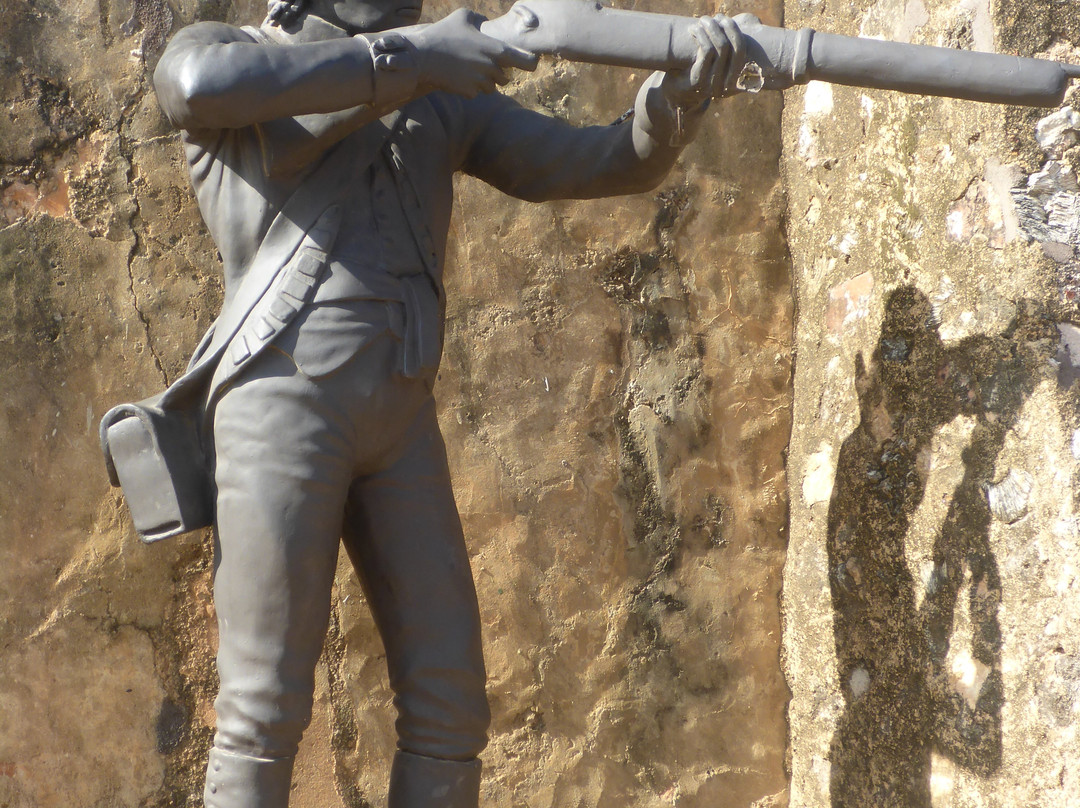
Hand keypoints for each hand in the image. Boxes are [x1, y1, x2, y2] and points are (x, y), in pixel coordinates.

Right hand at [410, 8, 538, 97]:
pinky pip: (475, 93)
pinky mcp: (469, 93)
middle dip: (497, 73)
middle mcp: (491, 68)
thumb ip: (479, 19)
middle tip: (482, 64)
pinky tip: (457, 77)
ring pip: (491, 87)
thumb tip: (485, 22)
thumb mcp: (462, 17)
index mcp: (494, 49)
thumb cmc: (443, 34)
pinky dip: (469, 88)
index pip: (525, 61)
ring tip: (467, 69)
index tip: (532, 64)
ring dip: (484, 81)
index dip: (530, 63)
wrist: (423, 56)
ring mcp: (480, 82)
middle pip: (505, 78)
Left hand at [659, 15, 745, 109]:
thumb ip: (734, 44)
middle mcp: (728, 85)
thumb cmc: (700, 68)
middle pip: (734, 48)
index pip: (743, 51)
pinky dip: (702, 36)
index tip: (725, 19)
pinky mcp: (698, 81)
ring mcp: (713, 84)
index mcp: (736, 80)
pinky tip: (694, 29)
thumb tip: (753, 22)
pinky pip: (706, 51)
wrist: (676, 90)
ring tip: (703, 20)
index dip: (735, 31)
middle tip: (715, 16)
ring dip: (712, 28)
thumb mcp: (720, 58)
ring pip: (720, 47)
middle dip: (726, 27)